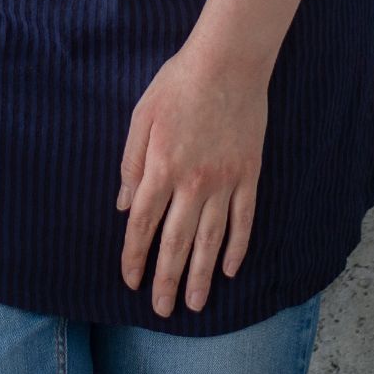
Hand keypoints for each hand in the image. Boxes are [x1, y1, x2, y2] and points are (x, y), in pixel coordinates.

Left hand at [116, 41, 268, 316]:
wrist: (228, 62)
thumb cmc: (178, 84)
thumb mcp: (141, 117)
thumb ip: (131, 164)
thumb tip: (125, 206)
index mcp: (161, 167)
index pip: (143, 225)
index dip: (135, 256)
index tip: (131, 281)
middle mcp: (192, 183)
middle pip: (176, 242)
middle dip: (166, 279)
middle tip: (163, 311)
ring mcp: (224, 181)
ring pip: (210, 240)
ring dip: (200, 275)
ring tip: (194, 304)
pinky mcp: (249, 175)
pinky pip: (243, 220)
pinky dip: (236, 248)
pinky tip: (229, 269)